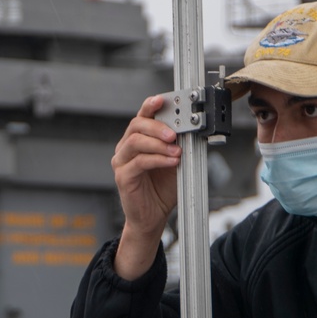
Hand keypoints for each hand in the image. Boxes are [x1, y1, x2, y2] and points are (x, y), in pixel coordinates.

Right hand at [111, 95, 180, 279]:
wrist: (153, 217)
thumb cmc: (162, 190)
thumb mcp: (176, 163)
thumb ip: (180, 147)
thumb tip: (194, 131)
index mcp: (138, 140)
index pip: (142, 117)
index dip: (150, 105)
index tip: (162, 100)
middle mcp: (126, 148)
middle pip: (136, 125)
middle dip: (157, 127)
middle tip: (174, 133)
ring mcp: (121, 162)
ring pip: (135, 142)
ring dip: (158, 144)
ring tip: (175, 150)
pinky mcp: (123, 177)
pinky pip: (139, 162)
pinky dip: (158, 159)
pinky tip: (171, 161)